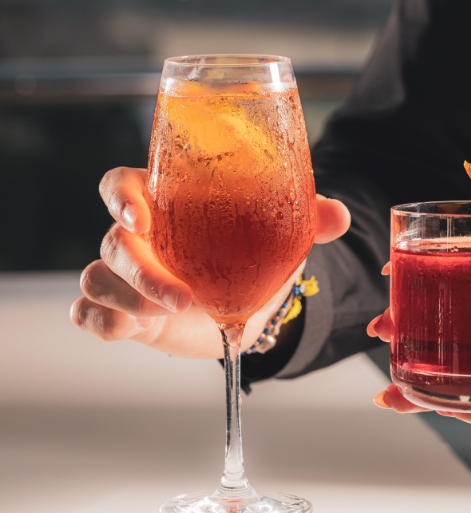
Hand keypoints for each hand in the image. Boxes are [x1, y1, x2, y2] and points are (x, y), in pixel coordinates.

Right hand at [71, 167, 350, 357]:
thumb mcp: (279, 230)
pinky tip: (128, 327)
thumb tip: (339, 216)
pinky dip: (101, 322)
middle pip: (113, 242)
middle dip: (140, 271)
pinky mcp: (125, 310)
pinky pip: (89, 312)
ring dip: (125, 299)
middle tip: (182, 297)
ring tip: (168, 315)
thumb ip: (308, 216)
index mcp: (165, 201)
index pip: (120, 186)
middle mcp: (140, 235)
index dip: (120, 198)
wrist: (250, 299)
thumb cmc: (252, 251)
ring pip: (96, 278)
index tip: (142, 216)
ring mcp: (127, 275)